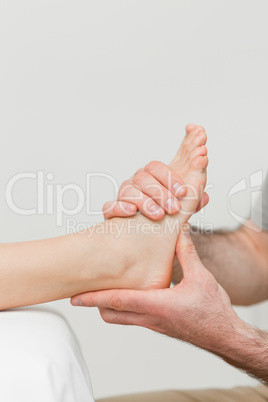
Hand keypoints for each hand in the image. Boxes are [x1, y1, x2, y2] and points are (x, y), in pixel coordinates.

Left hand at [71, 224, 238, 352]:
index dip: (94, 297)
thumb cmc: (213, 311)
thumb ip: (186, 252)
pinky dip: (123, 308)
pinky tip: (129, 295)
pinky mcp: (159, 326)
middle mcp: (150, 318)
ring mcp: (153, 324)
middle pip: (111, 314)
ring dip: (108, 306)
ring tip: (101, 291)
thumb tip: (179, 231)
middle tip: (83, 292)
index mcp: (157, 305)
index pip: (117, 301)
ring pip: (121, 318)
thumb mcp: (201, 277)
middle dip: (94, 304)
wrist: (224, 336)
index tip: (76, 296)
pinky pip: (133, 318)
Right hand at [102, 161, 208, 220]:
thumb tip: (205, 197)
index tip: (182, 193)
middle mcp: (135, 185)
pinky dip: (120, 207)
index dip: (169, 177)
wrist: (144, 245)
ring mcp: (122, 198)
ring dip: (145, 202)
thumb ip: (192, 203)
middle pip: (143, 177)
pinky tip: (131, 212)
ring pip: (128, 190)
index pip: (155, 167)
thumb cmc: (164, 223)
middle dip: (161, 192)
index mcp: (151, 179)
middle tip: (174, 209)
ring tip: (158, 215)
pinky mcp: (111, 214)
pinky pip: (110, 207)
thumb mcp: (182, 213)